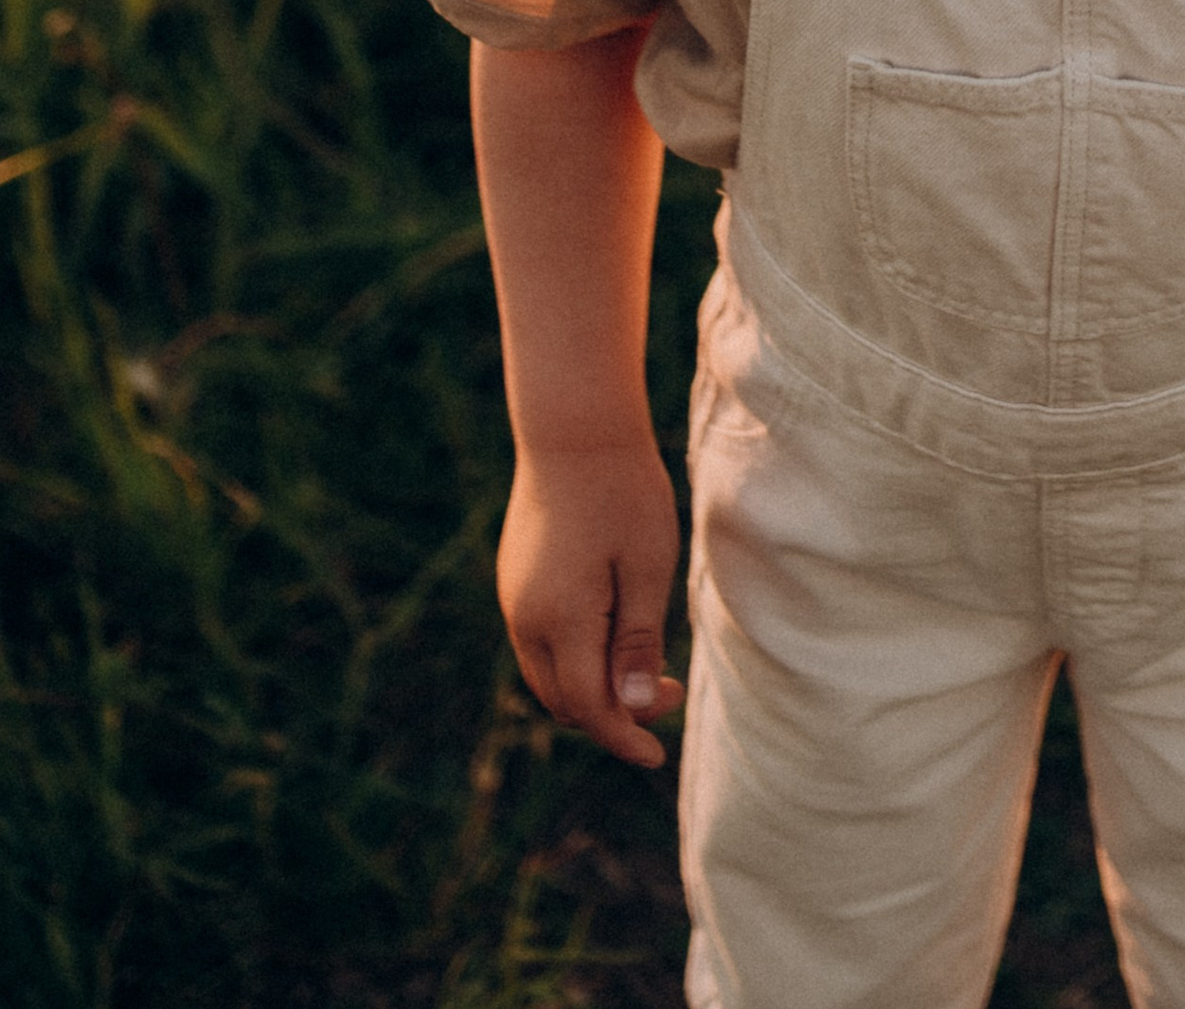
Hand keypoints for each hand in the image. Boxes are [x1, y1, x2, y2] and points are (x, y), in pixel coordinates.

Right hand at [497, 436, 684, 766]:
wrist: (574, 426)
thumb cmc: (623, 491)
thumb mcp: (647, 566)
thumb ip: (639, 641)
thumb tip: (637, 709)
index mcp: (561, 620)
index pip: (589, 708)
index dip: (624, 738)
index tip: (658, 757)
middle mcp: (525, 618)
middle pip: (563, 700)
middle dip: (613, 713)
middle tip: (671, 691)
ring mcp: (514, 597)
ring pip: (548, 674)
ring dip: (593, 686)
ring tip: (647, 664)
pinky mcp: (515, 578)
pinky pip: (540, 641)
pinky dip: (576, 656)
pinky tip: (614, 630)